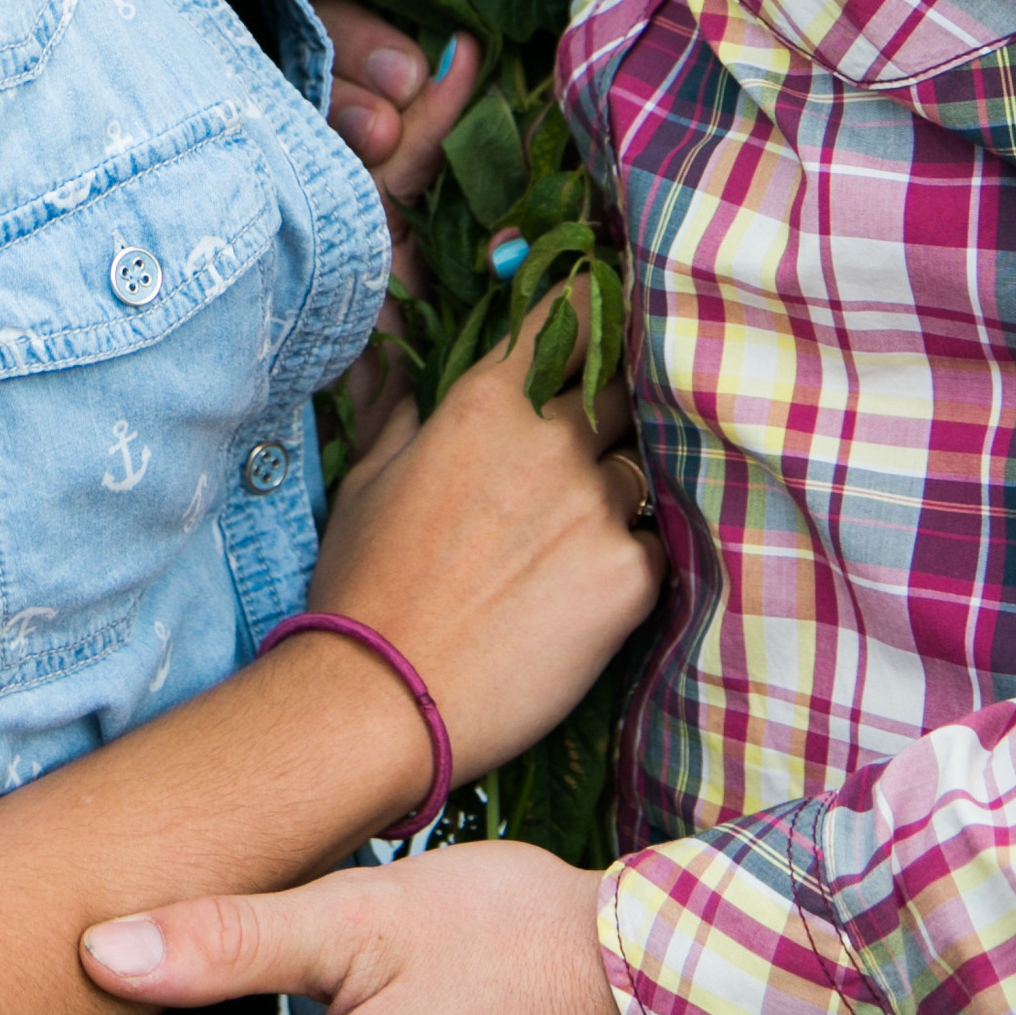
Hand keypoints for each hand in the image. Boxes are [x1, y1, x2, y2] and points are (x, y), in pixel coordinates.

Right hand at [304, 300, 659, 787]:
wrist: (382, 700)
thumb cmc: (363, 587)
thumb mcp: (366, 479)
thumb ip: (403, 413)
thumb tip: (406, 371)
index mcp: (488, 401)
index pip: (571, 319)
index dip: (592, 314)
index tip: (601, 320)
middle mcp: (553, 440)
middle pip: (625, 389)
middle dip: (610, 410)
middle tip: (584, 449)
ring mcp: (598, 507)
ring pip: (639, 472)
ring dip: (615, 494)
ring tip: (568, 542)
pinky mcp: (630, 577)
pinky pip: (653, 545)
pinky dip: (627, 560)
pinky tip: (581, 594)